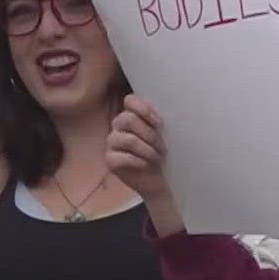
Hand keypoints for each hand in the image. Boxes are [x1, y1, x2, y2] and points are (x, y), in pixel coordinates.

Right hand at [107, 95, 183, 235]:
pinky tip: (147, 165)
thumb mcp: (167, 133)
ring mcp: (113, 143)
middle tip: (163, 146)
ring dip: (147, 149)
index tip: (159, 122)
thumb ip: (161, 119)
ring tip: (158, 156)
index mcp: (134, 115)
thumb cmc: (165, 152)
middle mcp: (119, 126)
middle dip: (149, 133)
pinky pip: (122, 157)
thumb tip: (164, 107)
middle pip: (127, 119)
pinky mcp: (111, 160)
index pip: (130, 100)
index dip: (143, 108)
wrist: (162, 178)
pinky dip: (139, 161)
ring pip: (126, 139)